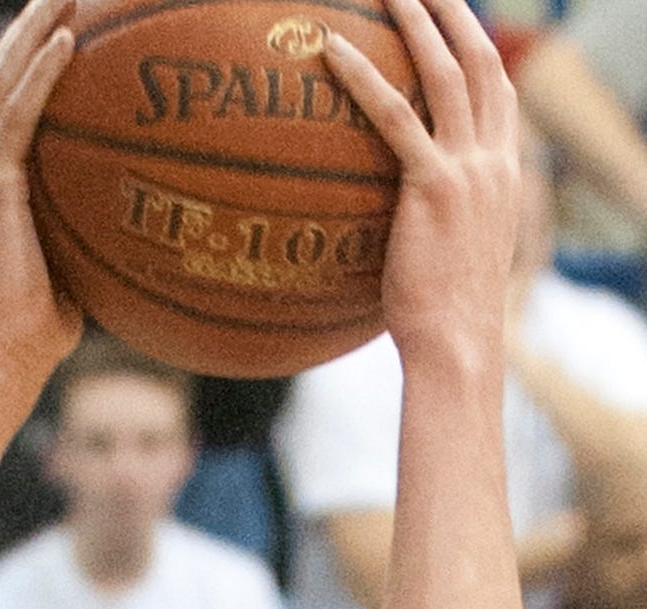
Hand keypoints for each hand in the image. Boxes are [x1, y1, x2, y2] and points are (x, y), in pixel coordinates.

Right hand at [0, 0, 81, 380]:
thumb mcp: (85, 257)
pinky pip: (17, 118)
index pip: (15, 98)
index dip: (36, 51)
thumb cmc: (50, 322)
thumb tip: (163, 212)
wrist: (8, 352)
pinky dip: (39, 75)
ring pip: (3, 80)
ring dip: (34, 28)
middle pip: (4, 72)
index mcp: (5, 178)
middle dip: (34, 20)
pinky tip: (66, 40)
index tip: (73, 15)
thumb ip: (104, 222)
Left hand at [324, 0, 519, 369]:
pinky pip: (395, 118)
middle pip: (479, 63)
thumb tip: (406, 228)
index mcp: (504, 172)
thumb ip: (441, 225)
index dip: (478, 49)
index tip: (457, 21)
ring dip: (417, 23)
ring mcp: (468, 169)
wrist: (458, 346)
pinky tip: (333, 50)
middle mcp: (494, 160)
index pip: (498, 91)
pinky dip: (364, 78)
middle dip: (454, 14)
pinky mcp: (433, 188)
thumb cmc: (445, 320)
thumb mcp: (455, 259)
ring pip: (445, 73)